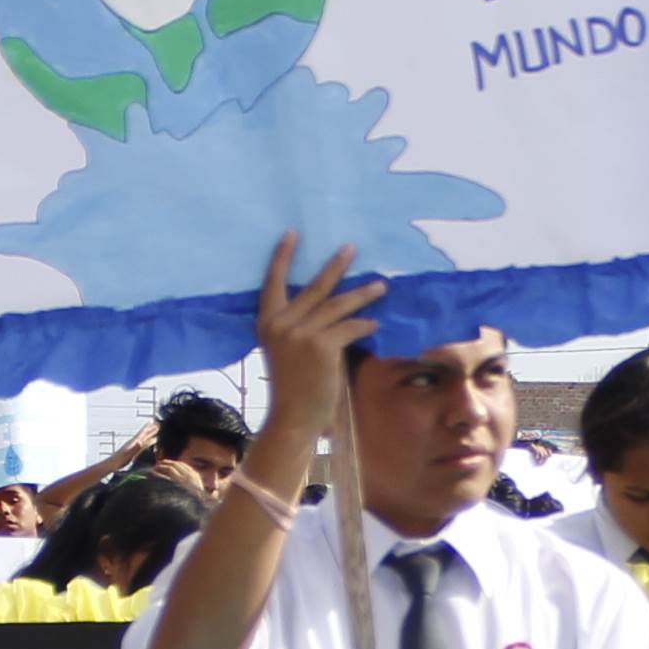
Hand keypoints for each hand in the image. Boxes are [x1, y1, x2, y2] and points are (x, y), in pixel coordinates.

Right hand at [248, 235, 384, 452]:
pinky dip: (365, 325)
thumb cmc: (293, 385)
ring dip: (362, 294)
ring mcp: (301, 334)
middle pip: (315, 287)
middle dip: (336, 266)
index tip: (293, 233)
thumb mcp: (286, 349)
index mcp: (267, 322)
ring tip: (381, 285)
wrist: (293, 416)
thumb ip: (299, 325)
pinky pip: (350, 327)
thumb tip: (330, 303)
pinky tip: (376, 323)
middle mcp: (281, 323)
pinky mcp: (322, 346)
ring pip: (338, 305)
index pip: (273, 282)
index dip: (282, 257)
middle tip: (351, 248)